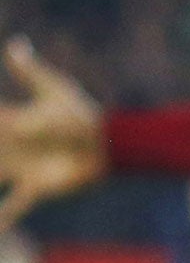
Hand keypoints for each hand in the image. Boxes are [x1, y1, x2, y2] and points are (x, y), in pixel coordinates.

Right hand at [0, 37, 108, 227]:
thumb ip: (30, 71)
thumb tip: (15, 44)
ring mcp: (19, 168)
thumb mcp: (54, 90)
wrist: (106, 142)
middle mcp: (8, 147)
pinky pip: (16, 205)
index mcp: (10, 122)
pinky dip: (3, 218)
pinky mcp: (35, 186)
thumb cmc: (81, 112)